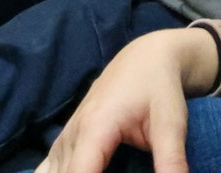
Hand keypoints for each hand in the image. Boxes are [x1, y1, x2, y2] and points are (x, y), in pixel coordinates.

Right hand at [36, 29, 216, 172]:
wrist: (145, 59)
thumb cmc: (159, 89)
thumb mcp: (171, 125)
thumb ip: (171, 161)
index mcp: (95, 128)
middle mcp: (74, 131)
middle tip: (115, 172)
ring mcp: (66, 134)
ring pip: (50, 171)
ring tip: (97, 172)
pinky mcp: (67, 137)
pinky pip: (48, 164)